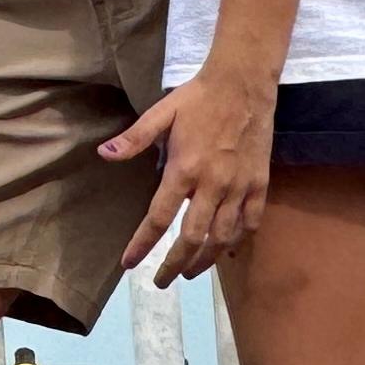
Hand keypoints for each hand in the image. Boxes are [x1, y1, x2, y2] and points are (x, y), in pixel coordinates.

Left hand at [104, 76, 272, 285]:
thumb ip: (134, 139)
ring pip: (223, 236)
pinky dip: (238, 240)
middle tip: (161, 281)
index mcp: (183, 169)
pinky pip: (251, 221)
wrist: (244, 83)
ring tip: (190, 272)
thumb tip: (104, 154)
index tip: (129, 263)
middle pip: (193, 237)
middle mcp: (212, 184)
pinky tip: (226, 249)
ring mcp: (239, 186)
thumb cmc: (198, 98)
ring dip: (206, 259)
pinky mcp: (259, 184)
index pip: (158, 217)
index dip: (143, 244)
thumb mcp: (160, 113)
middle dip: (175, 263)